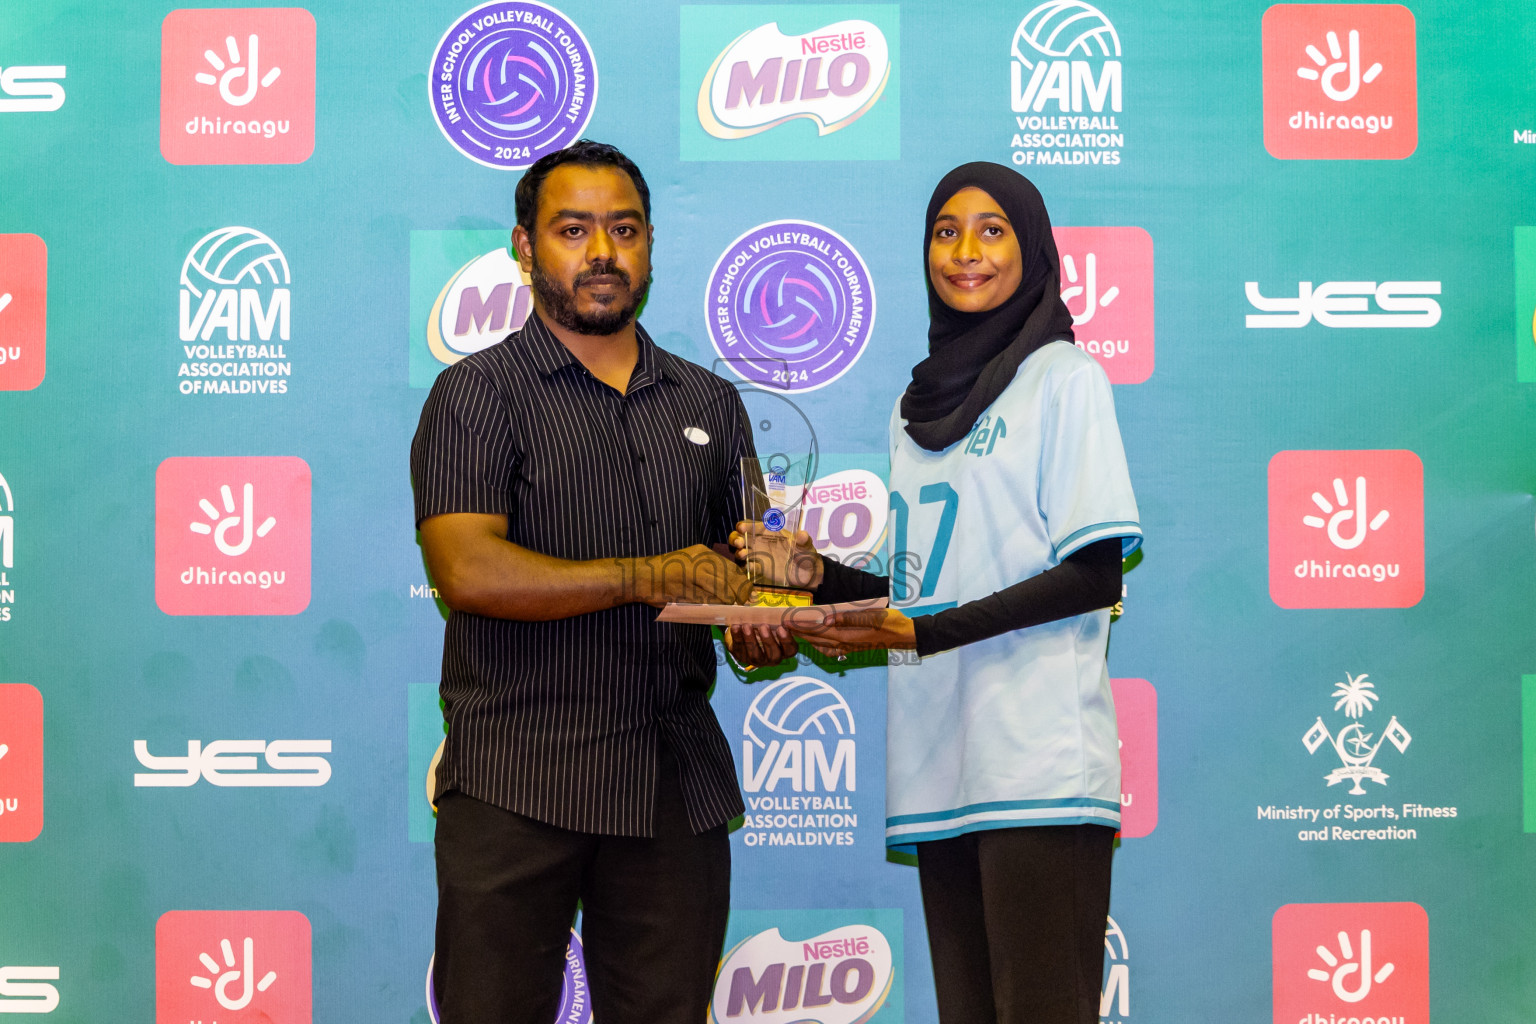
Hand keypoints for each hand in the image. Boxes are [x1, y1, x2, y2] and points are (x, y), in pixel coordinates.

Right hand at [633, 545, 752, 606]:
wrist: (642, 577)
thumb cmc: (667, 573)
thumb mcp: (690, 564)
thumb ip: (709, 572)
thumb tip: (732, 588)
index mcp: (702, 553)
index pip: (730, 567)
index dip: (743, 582)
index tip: (749, 593)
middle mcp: (699, 560)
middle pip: (729, 578)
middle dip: (740, 593)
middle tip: (746, 604)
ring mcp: (691, 573)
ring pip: (720, 589)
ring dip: (730, 602)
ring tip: (735, 610)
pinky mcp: (684, 588)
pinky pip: (706, 600)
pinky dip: (715, 607)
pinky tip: (719, 612)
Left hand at [722, 623, 800, 670]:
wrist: (748, 633)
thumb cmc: (765, 627)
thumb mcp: (774, 624)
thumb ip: (778, 621)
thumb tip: (780, 614)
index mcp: (783, 650)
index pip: (791, 650)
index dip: (787, 640)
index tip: (781, 628)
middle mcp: (772, 658)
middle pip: (774, 655)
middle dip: (768, 641)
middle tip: (763, 626)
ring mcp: (757, 660)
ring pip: (755, 655)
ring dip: (751, 639)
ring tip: (747, 625)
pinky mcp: (742, 657)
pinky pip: (740, 650)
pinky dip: (737, 637)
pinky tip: (736, 627)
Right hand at [728, 522, 823, 590]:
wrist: (806, 573)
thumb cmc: (805, 554)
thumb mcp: (806, 546)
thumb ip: (804, 541)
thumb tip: (803, 534)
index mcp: (770, 532)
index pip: (754, 525)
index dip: (746, 525)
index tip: (742, 528)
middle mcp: (761, 542)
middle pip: (742, 536)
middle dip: (736, 538)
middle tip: (739, 543)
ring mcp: (759, 555)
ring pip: (741, 550)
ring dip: (738, 551)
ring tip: (743, 554)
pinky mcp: (760, 568)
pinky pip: (748, 566)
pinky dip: (745, 566)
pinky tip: (749, 567)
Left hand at [784, 607, 915, 657]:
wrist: (904, 635)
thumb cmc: (889, 622)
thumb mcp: (870, 616)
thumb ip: (848, 618)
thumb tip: (826, 618)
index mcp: (846, 635)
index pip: (818, 630)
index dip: (801, 626)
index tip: (787, 621)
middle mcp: (845, 644)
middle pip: (816, 639)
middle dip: (800, 633)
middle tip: (785, 626)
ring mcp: (849, 648)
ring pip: (822, 646)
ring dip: (808, 640)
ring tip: (797, 633)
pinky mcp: (854, 648)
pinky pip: (832, 649)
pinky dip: (821, 646)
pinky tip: (818, 642)